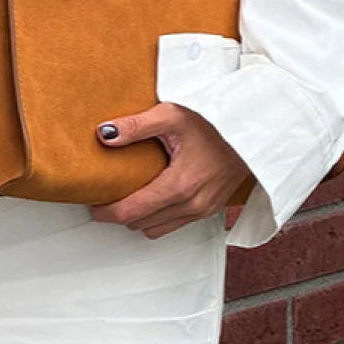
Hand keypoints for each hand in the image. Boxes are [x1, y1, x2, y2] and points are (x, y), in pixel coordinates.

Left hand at [87, 102, 250, 237]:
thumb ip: (136, 126)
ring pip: (157, 229)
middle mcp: (192, 205)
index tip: (92, 203)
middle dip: (120, 214)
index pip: (132, 212)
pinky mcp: (210, 209)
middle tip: (106, 194)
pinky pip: (175, 224)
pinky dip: (159, 216)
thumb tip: (104, 134)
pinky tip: (154, 194)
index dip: (106, 212)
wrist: (251, 129)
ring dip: (140, 218)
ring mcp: (203, 210)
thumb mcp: (172, 114)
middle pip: (141, 225)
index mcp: (179, 186)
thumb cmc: (215, 120)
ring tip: (128, 194)